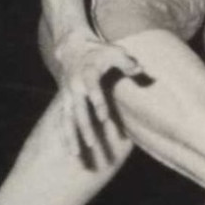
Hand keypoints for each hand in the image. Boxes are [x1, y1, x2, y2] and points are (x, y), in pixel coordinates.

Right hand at [52, 31, 141, 162]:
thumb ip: (127, 62)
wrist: (71, 48)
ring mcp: (68, 96)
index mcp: (87, 73)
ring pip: (67, 120)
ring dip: (71, 138)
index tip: (104, 117)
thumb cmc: (99, 51)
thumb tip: (140, 70)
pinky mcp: (65, 102)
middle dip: (84, 128)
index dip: (98, 103)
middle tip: (91, 145)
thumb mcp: (114, 51)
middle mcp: (74, 87)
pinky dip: (66, 137)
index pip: (92, 89)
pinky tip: (72, 152)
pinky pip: (64, 122)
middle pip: (78, 111)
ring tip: (76, 155)